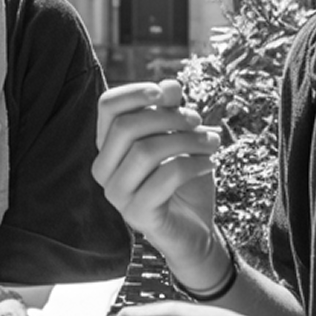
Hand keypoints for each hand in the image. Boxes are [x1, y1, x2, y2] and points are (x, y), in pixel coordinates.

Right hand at [93, 80, 225, 282]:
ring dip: (186, 140)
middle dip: (169, 117)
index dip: (134, 92)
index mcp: (108, 147)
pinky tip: (210, 163)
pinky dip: (193, 164)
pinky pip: (165, 177)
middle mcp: (104, 170)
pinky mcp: (137, 214)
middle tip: (198, 120)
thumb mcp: (179, 139)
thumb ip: (171, 112)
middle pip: (126, 126)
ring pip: (146, 151)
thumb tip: (169, 85)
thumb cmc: (183, 181)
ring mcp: (117, 194)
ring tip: (212, 142)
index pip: (107, 107)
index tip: (165, 93)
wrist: (195, 230)